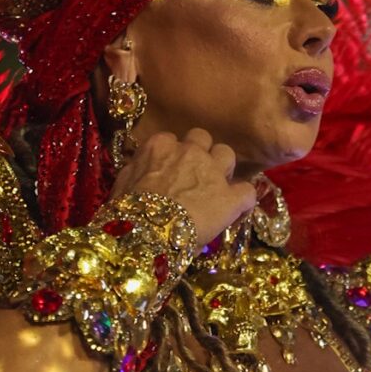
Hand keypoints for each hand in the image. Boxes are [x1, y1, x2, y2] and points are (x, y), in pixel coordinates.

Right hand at [107, 127, 256, 249]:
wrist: (145, 233)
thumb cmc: (126, 210)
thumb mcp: (122, 182)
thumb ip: (136, 169)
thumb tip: (139, 166)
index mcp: (161, 146)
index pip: (172, 140)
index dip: (174, 156)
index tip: (172, 171)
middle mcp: (190, 151)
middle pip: (203, 139)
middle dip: (202, 153)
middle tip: (195, 174)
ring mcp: (213, 172)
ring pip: (228, 155)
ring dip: (223, 169)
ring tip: (217, 187)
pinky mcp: (231, 197)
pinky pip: (248, 191)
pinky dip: (244, 200)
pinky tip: (237, 210)